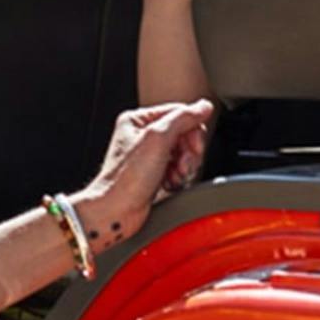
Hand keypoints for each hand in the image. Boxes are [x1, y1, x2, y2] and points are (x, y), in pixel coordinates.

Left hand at [72, 101, 213, 248]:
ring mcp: (149, 156)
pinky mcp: (154, 175)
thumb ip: (182, 118)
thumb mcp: (157, 139)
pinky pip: (178, 170)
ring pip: (183, 154)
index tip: (194, 146)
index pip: (179, 113)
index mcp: (139, 120)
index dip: (192, 130)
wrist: (116, 213)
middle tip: (183, 163)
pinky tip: (170, 184)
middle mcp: (143, 136)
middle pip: (184, 134)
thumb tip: (203, 107)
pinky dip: (179, 178)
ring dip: (185, 167)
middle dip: (189, 152)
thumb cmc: (125, 179)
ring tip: (175, 175)